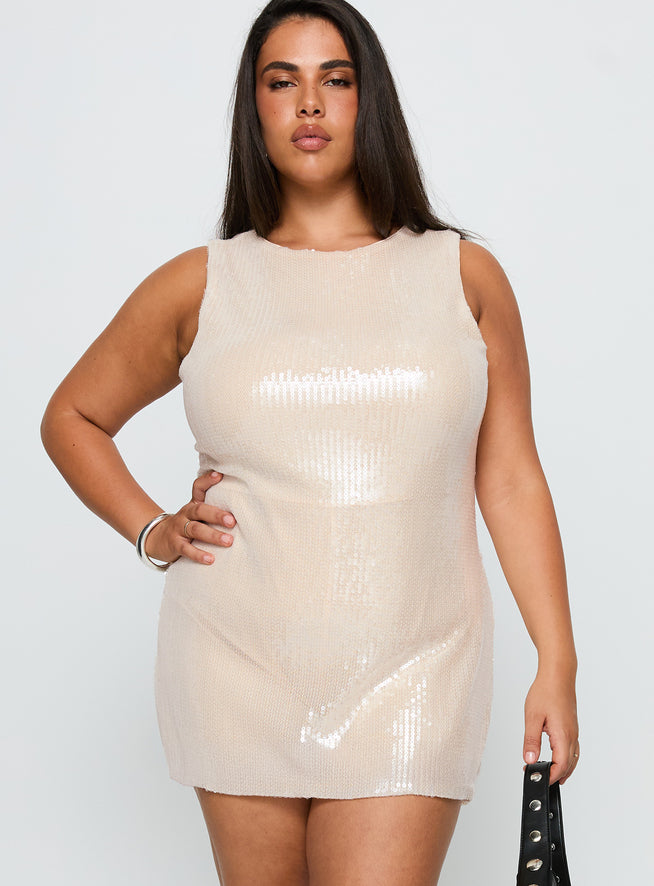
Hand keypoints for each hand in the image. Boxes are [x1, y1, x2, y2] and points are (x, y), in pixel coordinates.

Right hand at [144, 471, 235, 564]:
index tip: (220, 475)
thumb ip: (214, 509)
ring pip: (195, 529)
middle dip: (217, 515)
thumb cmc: (186, 525)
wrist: (158, 538)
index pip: (198, 487)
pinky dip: (199, 554)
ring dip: (213, 535)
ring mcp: (179, 528)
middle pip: (200, 510)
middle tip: (232, 521)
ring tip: (228, 541)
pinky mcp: (175, 544)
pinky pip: (186, 549)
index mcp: (194, 504)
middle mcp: (186, 513)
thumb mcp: (197, 514)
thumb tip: (244, 506)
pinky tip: (211, 559)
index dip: (208, 480)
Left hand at [522, 669, 579, 785]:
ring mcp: (574, 732)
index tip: (538, 780)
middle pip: (568, 766)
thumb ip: (531, 741)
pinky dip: (566, 758)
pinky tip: (557, 757)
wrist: (558, 675)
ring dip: (563, 769)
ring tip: (549, 775)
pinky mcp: (572, 727)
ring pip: (572, 758)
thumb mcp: (532, 717)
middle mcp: (572, 736)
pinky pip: (573, 749)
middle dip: (556, 776)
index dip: (550, 777)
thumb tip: (529, 760)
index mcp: (563, 736)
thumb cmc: (546, 691)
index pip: (560, 766)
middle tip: (540, 779)